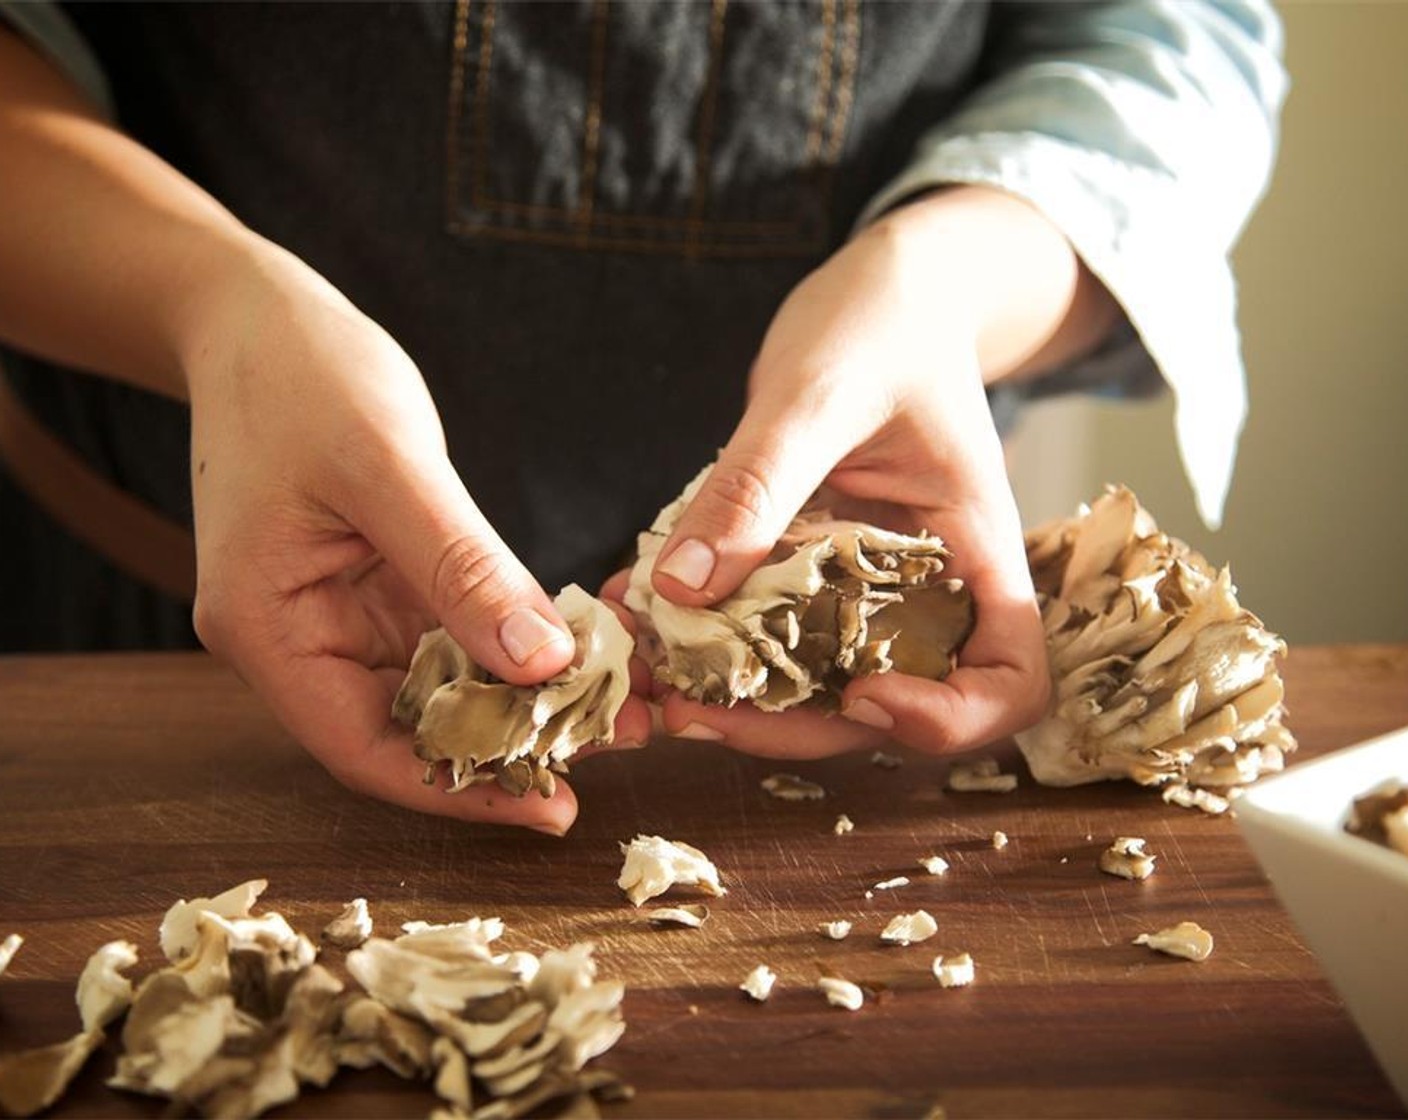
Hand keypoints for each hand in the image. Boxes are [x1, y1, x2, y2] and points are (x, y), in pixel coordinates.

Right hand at [183, 239, 649, 830]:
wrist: (258, 316)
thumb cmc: (301, 375)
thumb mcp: (388, 466)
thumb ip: (462, 568)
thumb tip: (543, 665)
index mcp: (268, 627)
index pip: (363, 748)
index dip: (459, 789)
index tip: (551, 805)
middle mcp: (300, 637)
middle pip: (407, 729)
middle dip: (509, 746)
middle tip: (616, 742)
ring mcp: (338, 612)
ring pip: (437, 687)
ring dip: (520, 699)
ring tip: (616, 705)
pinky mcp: (376, 581)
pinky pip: (447, 635)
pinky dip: (508, 646)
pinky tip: (575, 649)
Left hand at [645, 188, 1107, 757]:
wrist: (881, 295)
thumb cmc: (883, 323)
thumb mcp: (818, 392)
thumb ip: (756, 486)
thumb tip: (683, 589)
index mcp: (974, 549)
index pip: (1010, 679)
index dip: (948, 719)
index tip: (862, 695)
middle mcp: (927, 589)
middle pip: (887, 709)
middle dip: (787, 727)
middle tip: (686, 709)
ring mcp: (866, 589)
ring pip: (812, 683)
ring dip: (729, 699)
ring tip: (644, 684)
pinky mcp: (810, 575)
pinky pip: (762, 629)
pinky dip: (700, 640)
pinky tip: (631, 617)